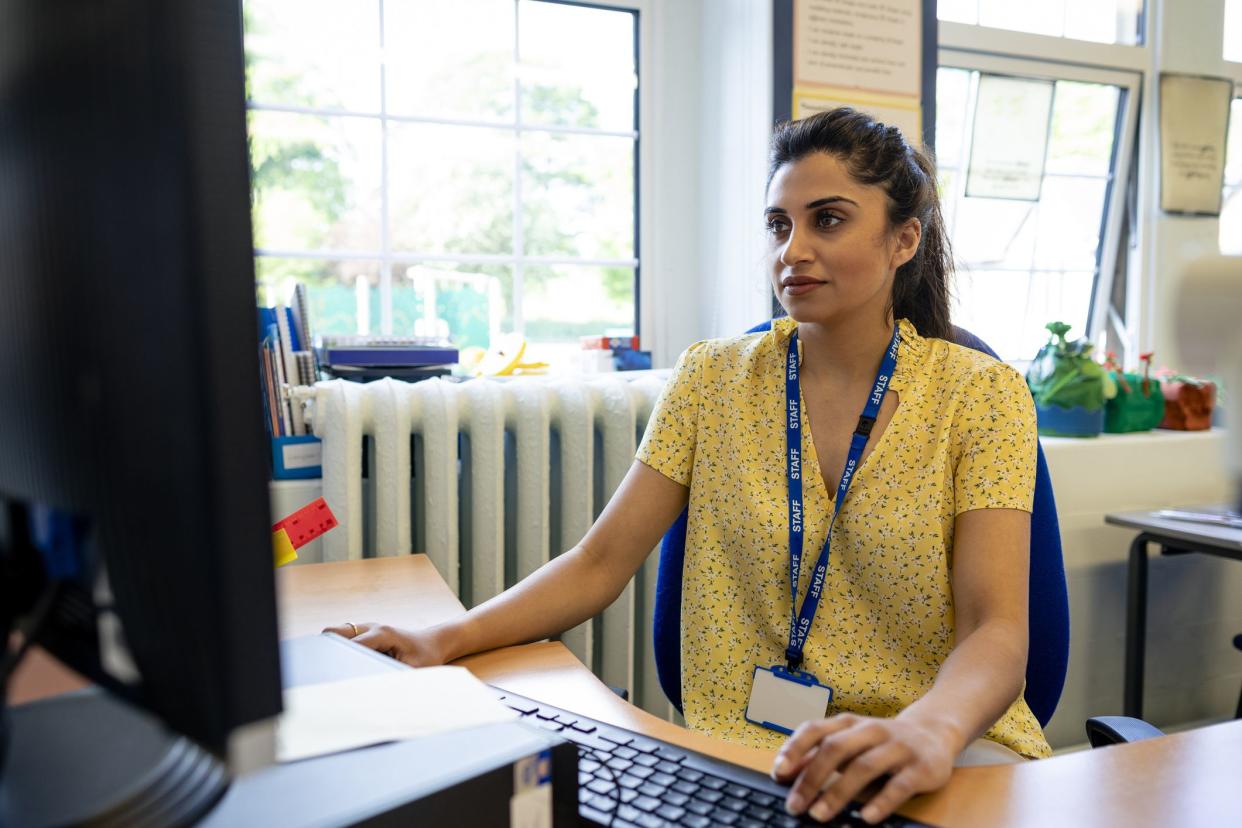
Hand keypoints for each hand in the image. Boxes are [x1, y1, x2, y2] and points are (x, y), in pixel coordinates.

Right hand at [321, 621, 450, 667]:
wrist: (434, 643)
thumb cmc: (426, 656)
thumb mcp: (414, 670)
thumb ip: (394, 676)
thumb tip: (373, 689)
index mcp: (381, 634)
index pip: (350, 645)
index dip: (337, 660)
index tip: (327, 676)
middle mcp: (371, 628)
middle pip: (334, 633)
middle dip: (326, 650)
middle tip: (323, 672)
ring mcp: (366, 629)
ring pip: (335, 634)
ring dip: (331, 649)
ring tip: (331, 670)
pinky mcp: (364, 634)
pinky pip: (343, 639)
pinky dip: (338, 650)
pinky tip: (342, 667)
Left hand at [770, 713, 956, 823]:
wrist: (933, 733)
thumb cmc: (881, 742)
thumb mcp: (850, 741)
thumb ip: (820, 753)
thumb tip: (785, 770)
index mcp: (850, 723)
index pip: (816, 729)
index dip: (795, 749)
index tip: (778, 772)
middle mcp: (872, 730)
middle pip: (836, 748)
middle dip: (812, 778)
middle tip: (795, 805)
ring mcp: (897, 747)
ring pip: (864, 767)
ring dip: (838, 792)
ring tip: (820, 815)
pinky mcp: (921, 767)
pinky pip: (899, 785)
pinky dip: (880, 802)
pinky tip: (865, 817)